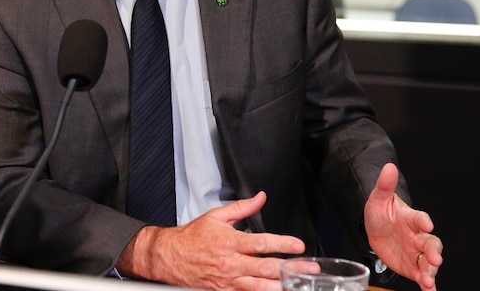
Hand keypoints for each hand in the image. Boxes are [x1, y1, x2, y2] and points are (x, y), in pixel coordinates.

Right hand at [117, 191, 304, 290]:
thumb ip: (242, 207)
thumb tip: (260, 198)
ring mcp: (228, 280)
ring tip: (298, 286)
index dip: (282, 244)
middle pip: (266, 267)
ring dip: (280, 286)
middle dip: (291, 268)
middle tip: (309, 269)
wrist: (170, 257)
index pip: (262, 242)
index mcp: (230, 241)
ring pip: (259, 286)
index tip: (298, 245)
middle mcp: (231, 262)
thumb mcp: (216, 216)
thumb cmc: (192, 237)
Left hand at [364, 163, 442, 290]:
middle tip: (435, 259)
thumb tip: (389, 166)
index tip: (427, 223)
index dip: (423, 220)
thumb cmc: (381, 212)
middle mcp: (417, 236)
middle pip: (430, 243)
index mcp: (410, 218)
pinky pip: (422, 275)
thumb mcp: (378, 198)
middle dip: (434, 252)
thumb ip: (384, 185)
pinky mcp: (412, 266)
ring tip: (427, 279)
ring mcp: (416, 252)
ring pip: (428, 262)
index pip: (419, 218)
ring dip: (430, 270)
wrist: (375, 228)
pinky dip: (427, 284)